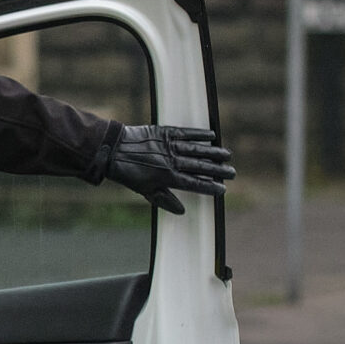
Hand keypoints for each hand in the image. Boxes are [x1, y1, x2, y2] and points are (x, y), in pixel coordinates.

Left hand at [104, 125, 235, 214]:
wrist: (112, 150)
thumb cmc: (128, 173)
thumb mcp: (144, 190)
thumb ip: (164, 199)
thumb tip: (182, 211)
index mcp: (167, 177)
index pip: (195, 184)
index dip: (210, 187)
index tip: (223, 189)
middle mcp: (172, 162)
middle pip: (200, 167)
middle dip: (218, 171)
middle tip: (232, 173)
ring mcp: (169, 146)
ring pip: (197, 150)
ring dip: (214, 153)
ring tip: (227, 156)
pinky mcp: (165, 132)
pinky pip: (186, 133)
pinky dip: (199, 134)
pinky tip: (212, 136)